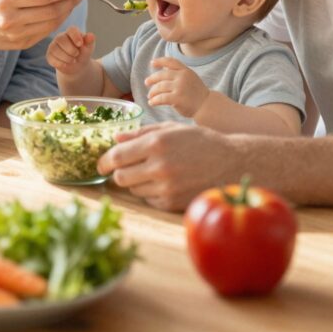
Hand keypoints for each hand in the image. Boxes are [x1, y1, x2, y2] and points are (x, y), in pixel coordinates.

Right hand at [0, 0, 81, 52]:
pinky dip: (56, 22)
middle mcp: (12, 20)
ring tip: (72, 2)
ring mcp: (17, 35)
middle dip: (69, 1)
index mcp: (6, 1)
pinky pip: (45, 32)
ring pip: (51, 23)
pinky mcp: (21, 44)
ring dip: (66, 12)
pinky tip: (60, 13)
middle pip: (50, 11)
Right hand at [47, 26, 95, 75]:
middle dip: (71, 50)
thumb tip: (91, 36)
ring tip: (73, 60)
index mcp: (71, 32)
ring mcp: (53, 46)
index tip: (80, 44)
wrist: (77, 65)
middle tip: (77, 54)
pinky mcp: (49, 55)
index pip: (71, 30)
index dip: (75, 36)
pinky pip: (52, 59)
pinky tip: (66, 64)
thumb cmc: (83, 52)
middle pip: (61, 39)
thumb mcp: (89, 47)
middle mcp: (60, 37)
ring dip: (66, 58)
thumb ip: (89, 41)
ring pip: (55, 50)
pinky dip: (61, 63)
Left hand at [97, 123, 240, 211]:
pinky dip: (150, 192)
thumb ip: (141, 133)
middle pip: (120, 177)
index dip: (104, 161)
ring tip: (151, 172)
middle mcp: (159, 166)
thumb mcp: (171, 128)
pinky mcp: (172, 203)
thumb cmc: (200, 141)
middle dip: (119, 173)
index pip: (117, 156)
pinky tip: (164, 182)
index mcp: (156, 143)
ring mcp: (166, 187)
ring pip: (133, 189)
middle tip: (125, 169)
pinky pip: (149, 199)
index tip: (101, 165)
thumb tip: (115, 139)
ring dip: (135, 182)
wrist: (231, 163)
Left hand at [145, 57, 208, 117]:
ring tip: (150, 96)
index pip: (171, 61)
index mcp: (185, 71)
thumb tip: (163, 68)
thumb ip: (178, 73)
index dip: (160, 61)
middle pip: (161, 75)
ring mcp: (180, 87)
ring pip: (159, 87)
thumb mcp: (190, 78)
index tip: (152, 63)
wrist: (206, 105)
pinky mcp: (177, 98)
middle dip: (152, 79)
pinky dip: (154, 101)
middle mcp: (182, 77)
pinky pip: (161, 98)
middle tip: (146, 83)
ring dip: (152, 92)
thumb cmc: (196, 93)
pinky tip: (151, 103)